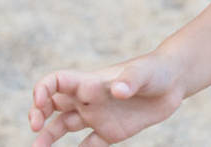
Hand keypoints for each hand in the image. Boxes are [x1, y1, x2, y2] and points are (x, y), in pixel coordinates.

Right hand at [29, 53, 183, 145]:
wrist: (175, 80)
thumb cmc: (157, 70)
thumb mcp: (144, 72)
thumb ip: (131, 80)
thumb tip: (118, 91)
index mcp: (92, 82)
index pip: (57, 81)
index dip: (43, 90)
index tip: (41, 102)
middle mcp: (89, 99)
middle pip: (53, 105)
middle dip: (38, 114)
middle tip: (35, 128)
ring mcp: (99, 116)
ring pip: (64, 126)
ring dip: (48, 137)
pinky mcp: (111, 132)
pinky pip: (88, 145)